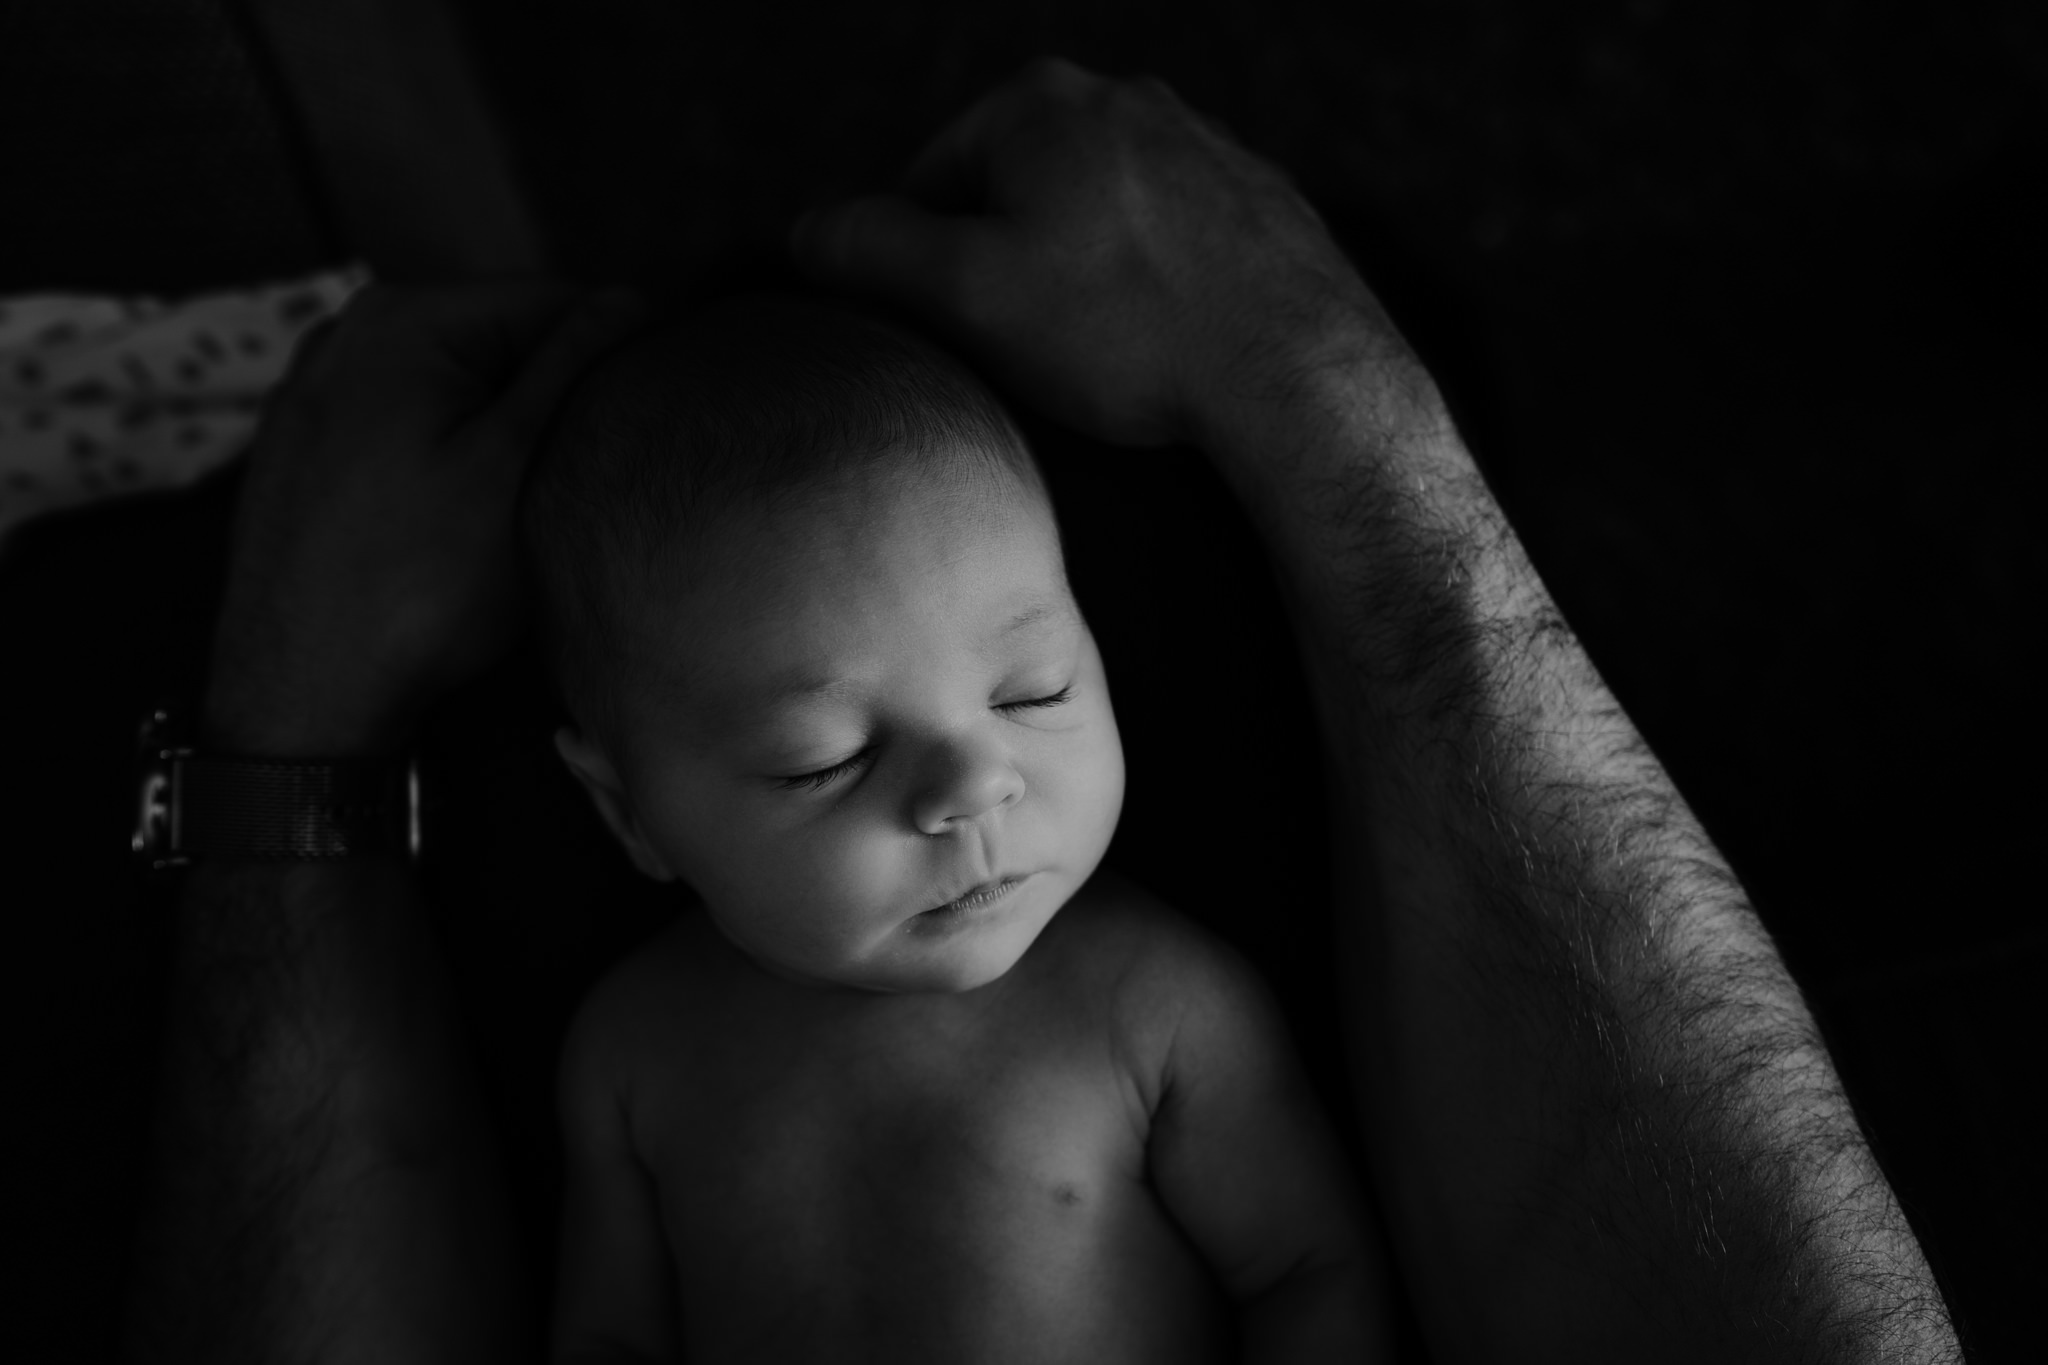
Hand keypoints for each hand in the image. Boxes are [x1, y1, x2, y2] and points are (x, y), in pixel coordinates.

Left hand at [204, 279, 644, 754]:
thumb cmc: (417, 586)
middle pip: (496, 341)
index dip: (611, 359)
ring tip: (517, 509)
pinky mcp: (303, 449)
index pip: (553, 301)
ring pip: (451, 388)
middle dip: (546, 398)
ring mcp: (314, 391)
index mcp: (403, 318)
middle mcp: (345, 334)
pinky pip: (402, 427)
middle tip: (576, 481)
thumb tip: (628, 298)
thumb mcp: (518, 464)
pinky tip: (456, 525)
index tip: (637, 429)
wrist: (303, 691)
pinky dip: (444, 459)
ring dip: (497, 433)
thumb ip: (573, 366)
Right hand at [791, 58, 1392, 448]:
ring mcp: (1204, 146)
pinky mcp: (1259, 203)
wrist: (1299, 375)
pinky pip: (1169, 248)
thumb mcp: (967, 296)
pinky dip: (1152, 292)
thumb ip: (870, 251)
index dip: (920, 269)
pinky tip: (1163, 351)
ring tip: (1100, 361)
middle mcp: (1127, 99)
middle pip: (1015, 197)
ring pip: (1095, 222)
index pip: (927, 182)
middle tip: (1024, 357)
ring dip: (1080, 283)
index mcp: (1040, 101)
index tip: (952, 336)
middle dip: (1006, 271)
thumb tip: (806, 230)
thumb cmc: (1129, 332)